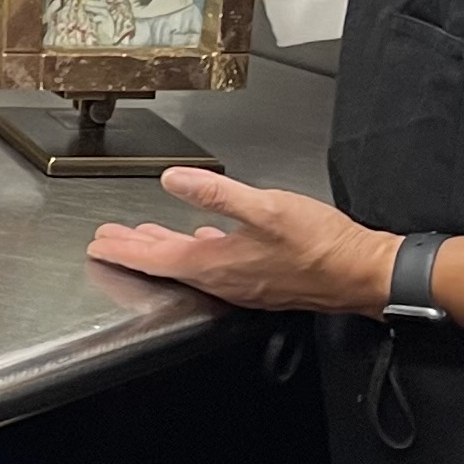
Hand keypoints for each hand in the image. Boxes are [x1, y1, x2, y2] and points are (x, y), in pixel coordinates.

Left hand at [86, 165, 398, 314]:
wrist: (364, 274)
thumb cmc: (321, 245)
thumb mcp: (265, 207)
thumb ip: (216, 194)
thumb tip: (173, 180)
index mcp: (217, 264)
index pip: (157, 258)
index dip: (125, 249)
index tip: (100, 244)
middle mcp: (225, 280)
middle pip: (168, 264)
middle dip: (135, 250)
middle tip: (109, 242)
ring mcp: (244, 284)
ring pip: (191, 266)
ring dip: (164, 251)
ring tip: (144, 240)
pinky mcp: (262, 281)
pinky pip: (216, 267)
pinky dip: (198, 252)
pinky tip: (205, 241)